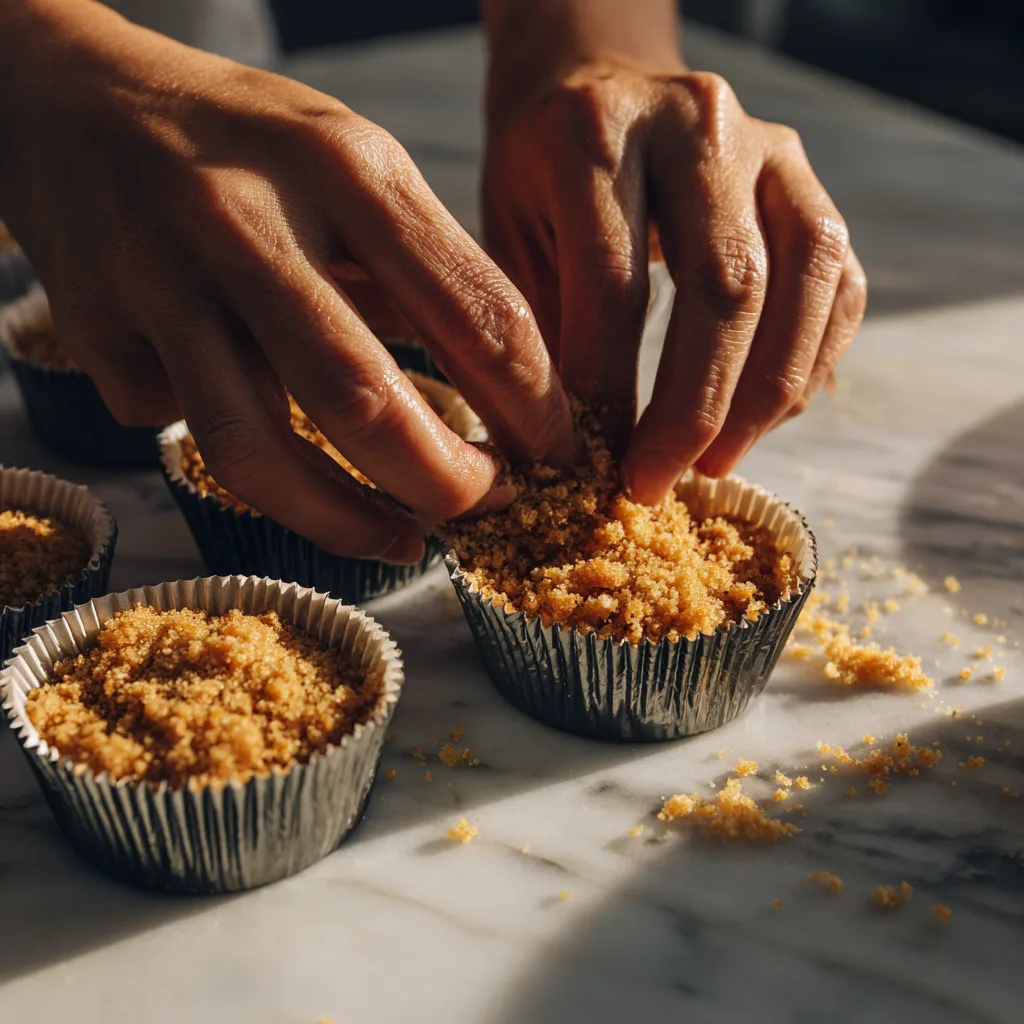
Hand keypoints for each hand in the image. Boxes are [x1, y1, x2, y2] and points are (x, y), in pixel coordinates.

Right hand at [0, 0, 575, 560]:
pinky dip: (231, 453)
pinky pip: (178, 428)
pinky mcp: (93, 330)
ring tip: (402, 540)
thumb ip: (424, 268)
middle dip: (444, 482)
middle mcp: (247, 223)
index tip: (555, 452)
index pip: (473, 312)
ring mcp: (158, 280)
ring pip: (255, 450)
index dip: (532, 405)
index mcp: (343, 168)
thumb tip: (506, 391)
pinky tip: (271, 450)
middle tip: (487, 505)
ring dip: (343, 519)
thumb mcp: (350, 163)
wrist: (67, 95)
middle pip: (362, 399)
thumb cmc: (240, 138)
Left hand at [483, 35, 866, 502]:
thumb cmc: (541, 175)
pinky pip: (840, 282)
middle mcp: (699, 125)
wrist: (593, 84)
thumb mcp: (512, 233)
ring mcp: (770, 148)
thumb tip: (569, 449)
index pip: (615, 280)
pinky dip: (812, 361)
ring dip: (765, 395)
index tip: (593, 461)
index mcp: (598, 132)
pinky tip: (768, 415)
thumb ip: (544, 323)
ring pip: (803, 283)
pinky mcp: (810, 183)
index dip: (609, 385)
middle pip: (725, 286)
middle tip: (658, 480)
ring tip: (716, 463)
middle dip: (694, 407)